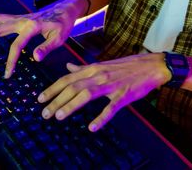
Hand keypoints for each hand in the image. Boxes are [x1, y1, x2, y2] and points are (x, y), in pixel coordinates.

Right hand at [0, 0, 84, 77]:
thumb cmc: (63, 25)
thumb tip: (34, 58)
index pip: (16, 45)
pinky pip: (2, 16)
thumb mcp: (59, 38)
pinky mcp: (20, 17)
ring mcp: (19, 17)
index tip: (7, 74)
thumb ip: (46, 48)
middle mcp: (22, 20)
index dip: (10, 61)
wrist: (65, 10)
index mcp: (31, 27)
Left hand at [37, 53, 170, 131]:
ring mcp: (111, 85)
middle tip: (44, 113)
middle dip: (56, 99)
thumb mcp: (102, 64)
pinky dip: (101, 117)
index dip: (53, 88)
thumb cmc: (127, 66)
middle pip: (73, 87)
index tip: (40, 98)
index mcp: (93, 68)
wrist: (152, 66)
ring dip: (71, 105)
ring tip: (58, 116)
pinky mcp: (124, 95)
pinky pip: (111, 107)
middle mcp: (99, 75)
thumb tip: (67, 67)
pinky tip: (91, 127)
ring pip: (86, 94)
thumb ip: (83, 68)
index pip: (68, 78)